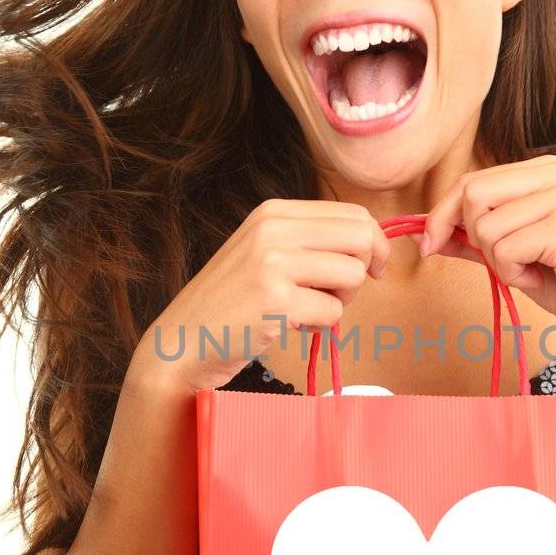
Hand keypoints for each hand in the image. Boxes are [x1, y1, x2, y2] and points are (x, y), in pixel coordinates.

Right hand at [130, 198, 389, 394]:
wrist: (181, 342)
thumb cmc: (231, 304)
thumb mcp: (264, 253)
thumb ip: (309, 241)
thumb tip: (372, 243)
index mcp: (273, 212)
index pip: (353, 214)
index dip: (373, 244)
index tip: (372, 269)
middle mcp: (273, 228)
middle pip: (361, 237)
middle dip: (363, 270)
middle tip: (340, 293)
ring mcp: (273, 262)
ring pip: (352, 275)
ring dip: (340, 301)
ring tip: (305, 310)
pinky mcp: (275, 300)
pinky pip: (333, 311)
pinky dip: (319, 326)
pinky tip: (288, 326)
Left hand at [417, 155, 555, 358]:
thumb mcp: (510, 252)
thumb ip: (471, 237)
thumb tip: (423, 233)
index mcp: (546, 169)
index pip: (473, 179)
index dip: (443, 213)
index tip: (430, 242)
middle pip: (474, 194)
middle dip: (473, 236)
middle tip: (502, 261)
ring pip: (487, 227)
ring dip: (498, 262)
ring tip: (531, 269)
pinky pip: (506, 250)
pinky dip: (513, 273)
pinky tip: (541, 276)